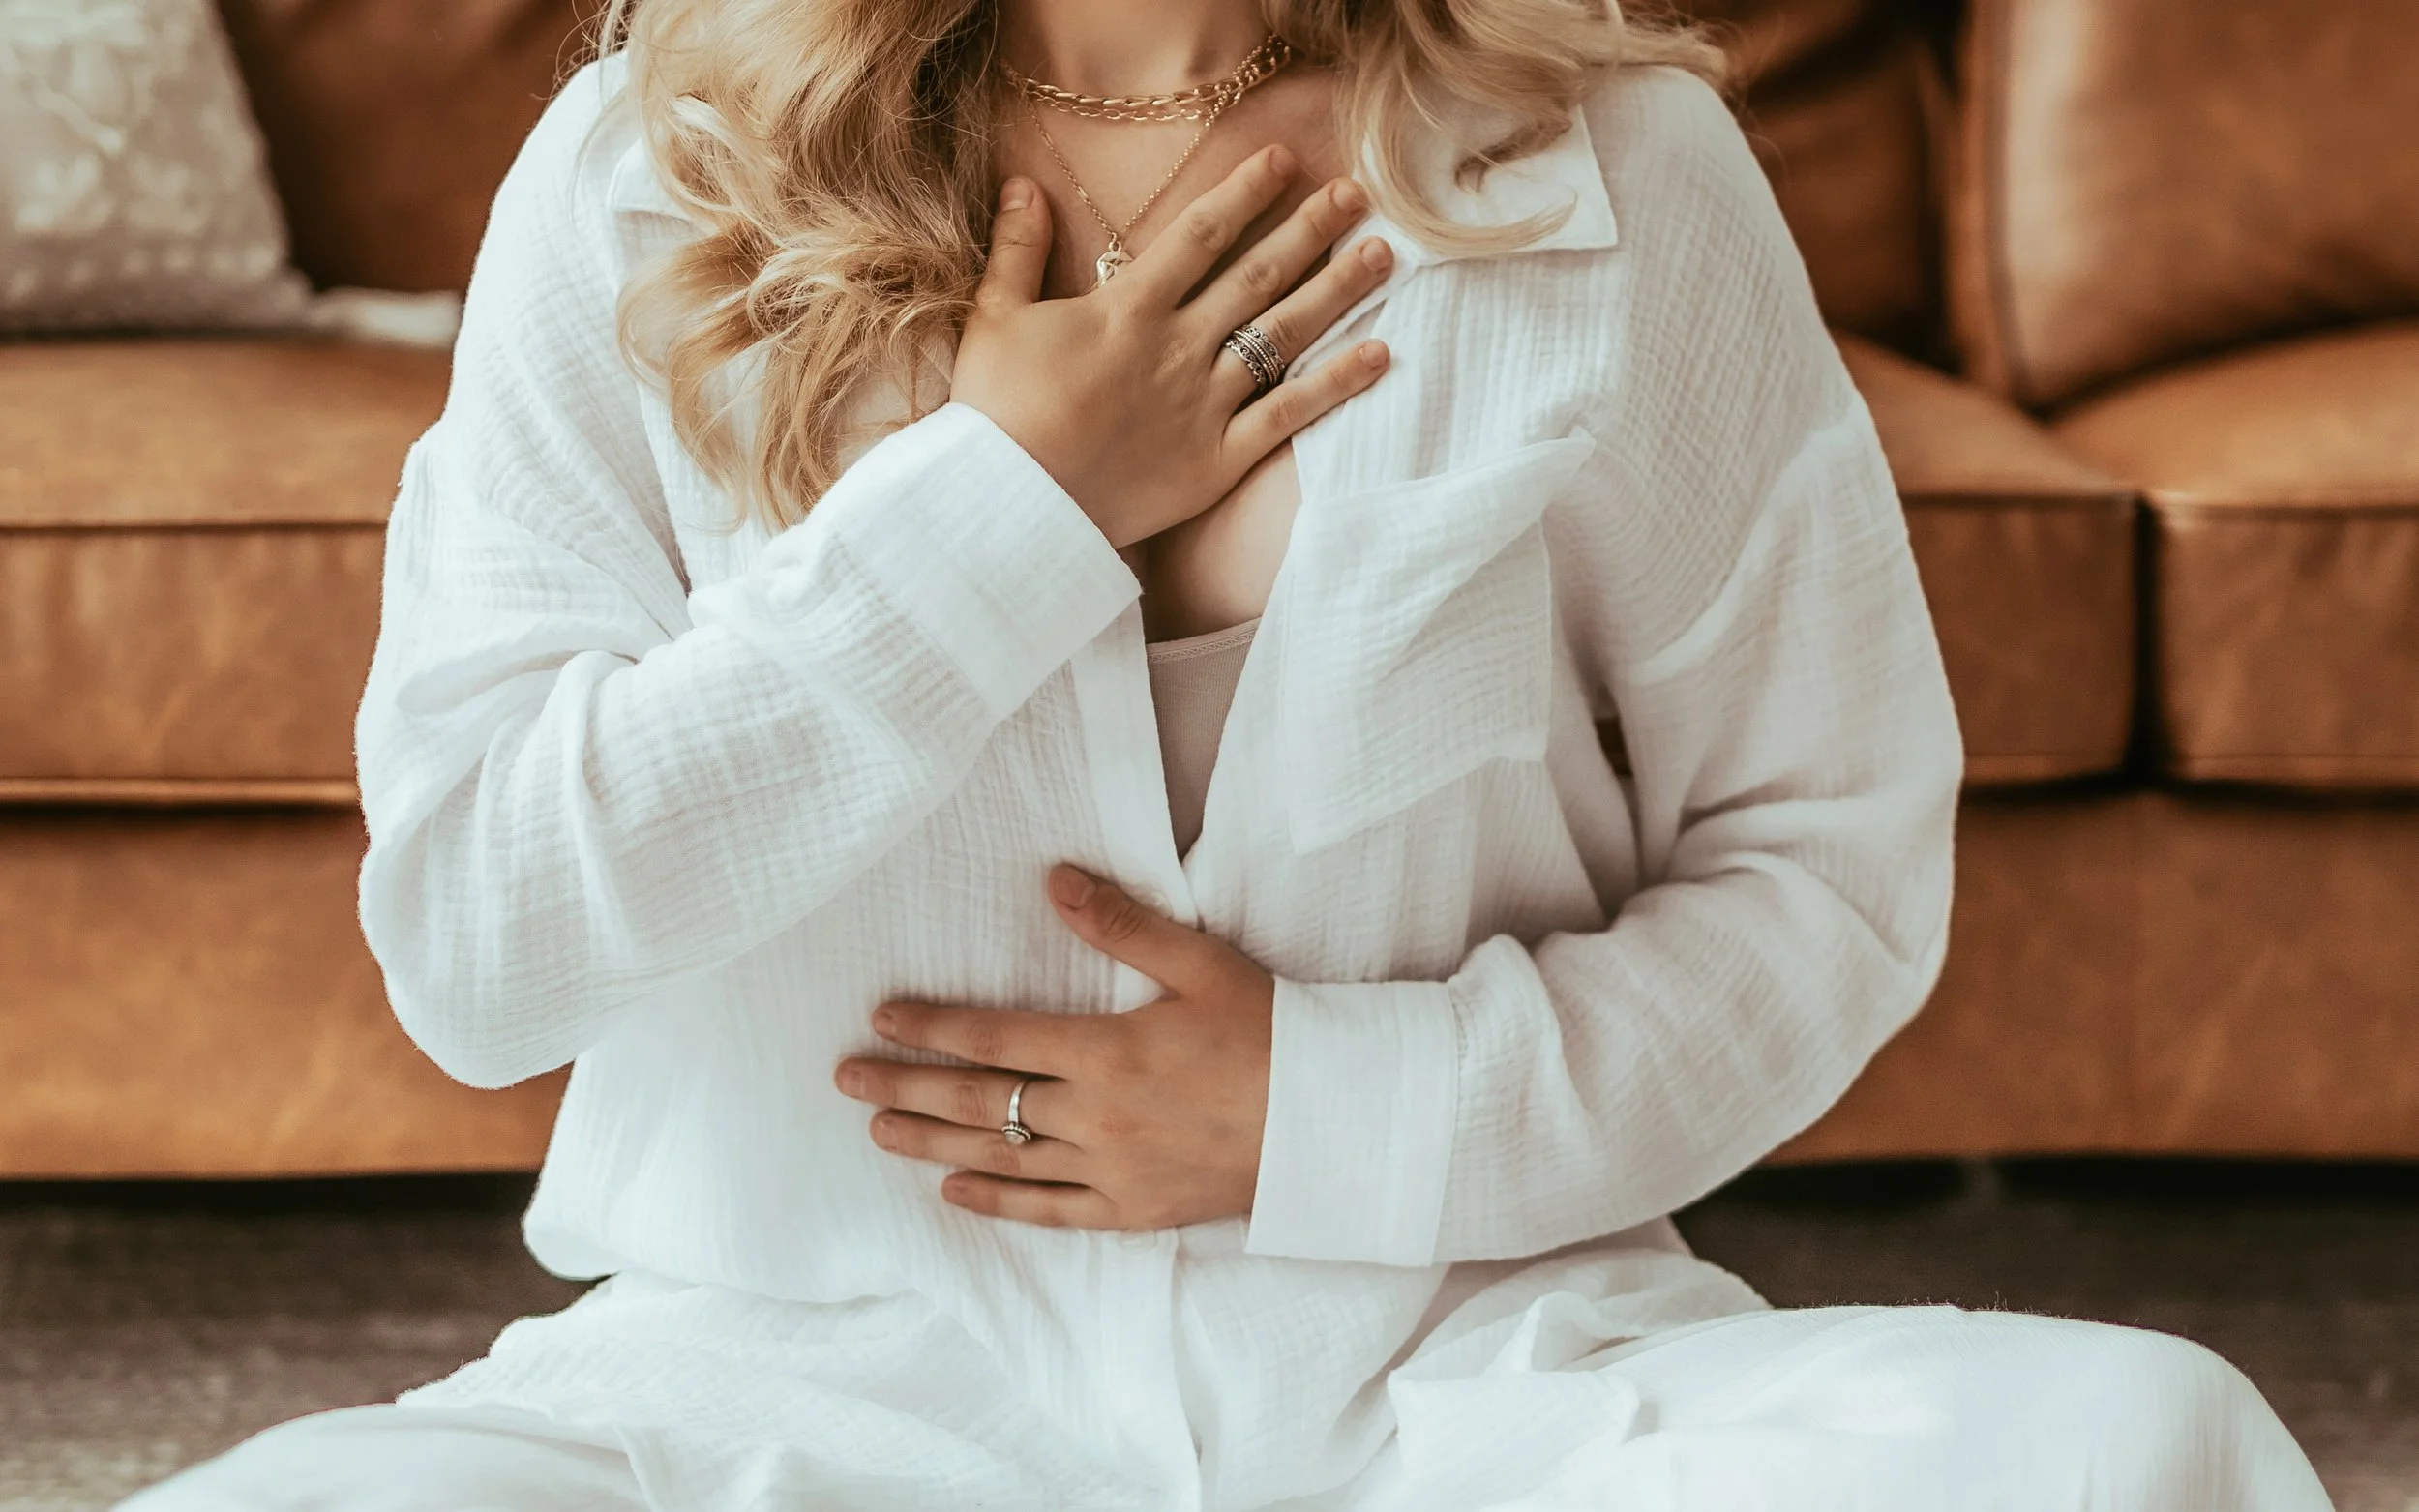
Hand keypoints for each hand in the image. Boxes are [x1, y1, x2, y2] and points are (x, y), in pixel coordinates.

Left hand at [833, 864, 1273, 1229]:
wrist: (1332, 1122)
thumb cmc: (1271, 1032)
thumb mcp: (1200, 963)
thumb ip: (1120, 925)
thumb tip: (1053, 881)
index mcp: (1107, 1052)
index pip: (995, 1037)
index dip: (932, 1026)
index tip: (882, 1017)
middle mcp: (1096, 1118)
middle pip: (981, 1101)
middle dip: (908, 1085)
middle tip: (846, 1076)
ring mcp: (1111, 1172)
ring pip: (1002, 1157)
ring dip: (933, 1142)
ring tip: (878, 1129)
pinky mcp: (1133, 1211)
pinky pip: (1049, 1212)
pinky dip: (998, 1202)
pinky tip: (954, 1191)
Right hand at [951, 148, 1395, 548]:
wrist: (1011, 507)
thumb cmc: (995, 414)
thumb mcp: (994, 319)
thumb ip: (1017, 250)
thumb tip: (1024, 184)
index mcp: (1129, 308)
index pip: (1200, 234)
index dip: (1245, 191)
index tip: (1285, 159)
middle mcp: (1178, 347)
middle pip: (1258, 275)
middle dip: (1310, 229)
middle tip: (1356, 194)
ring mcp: (1204, 404)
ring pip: (1283, 336)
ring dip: (1337, 291)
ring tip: (1382, 255)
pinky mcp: (1217, 460)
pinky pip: (1289, 416)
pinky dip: (1336, 384)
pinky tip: (1378, 353)